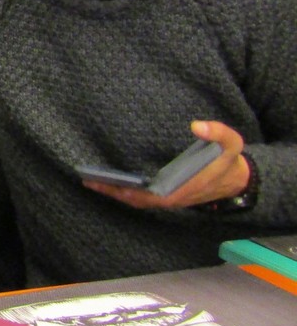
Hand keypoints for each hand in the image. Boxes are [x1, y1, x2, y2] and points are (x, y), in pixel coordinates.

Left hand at [83, 121, 249, 208]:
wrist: (236, 180)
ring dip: (115, 193)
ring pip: (137, 200)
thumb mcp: (232, 143)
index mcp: (185, 189)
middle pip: (138, 200)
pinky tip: (108, 182)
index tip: (111, 184)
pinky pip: (141, 197)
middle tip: (88, 181)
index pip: (152, 196)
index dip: (131, 192)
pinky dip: (124, 191)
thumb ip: (218, 133)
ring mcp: (168, 198)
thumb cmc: (228, 160)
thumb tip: (196, 125)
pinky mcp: (165, 195)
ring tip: (91, 181)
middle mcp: (173, 197)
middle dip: (114, 192)